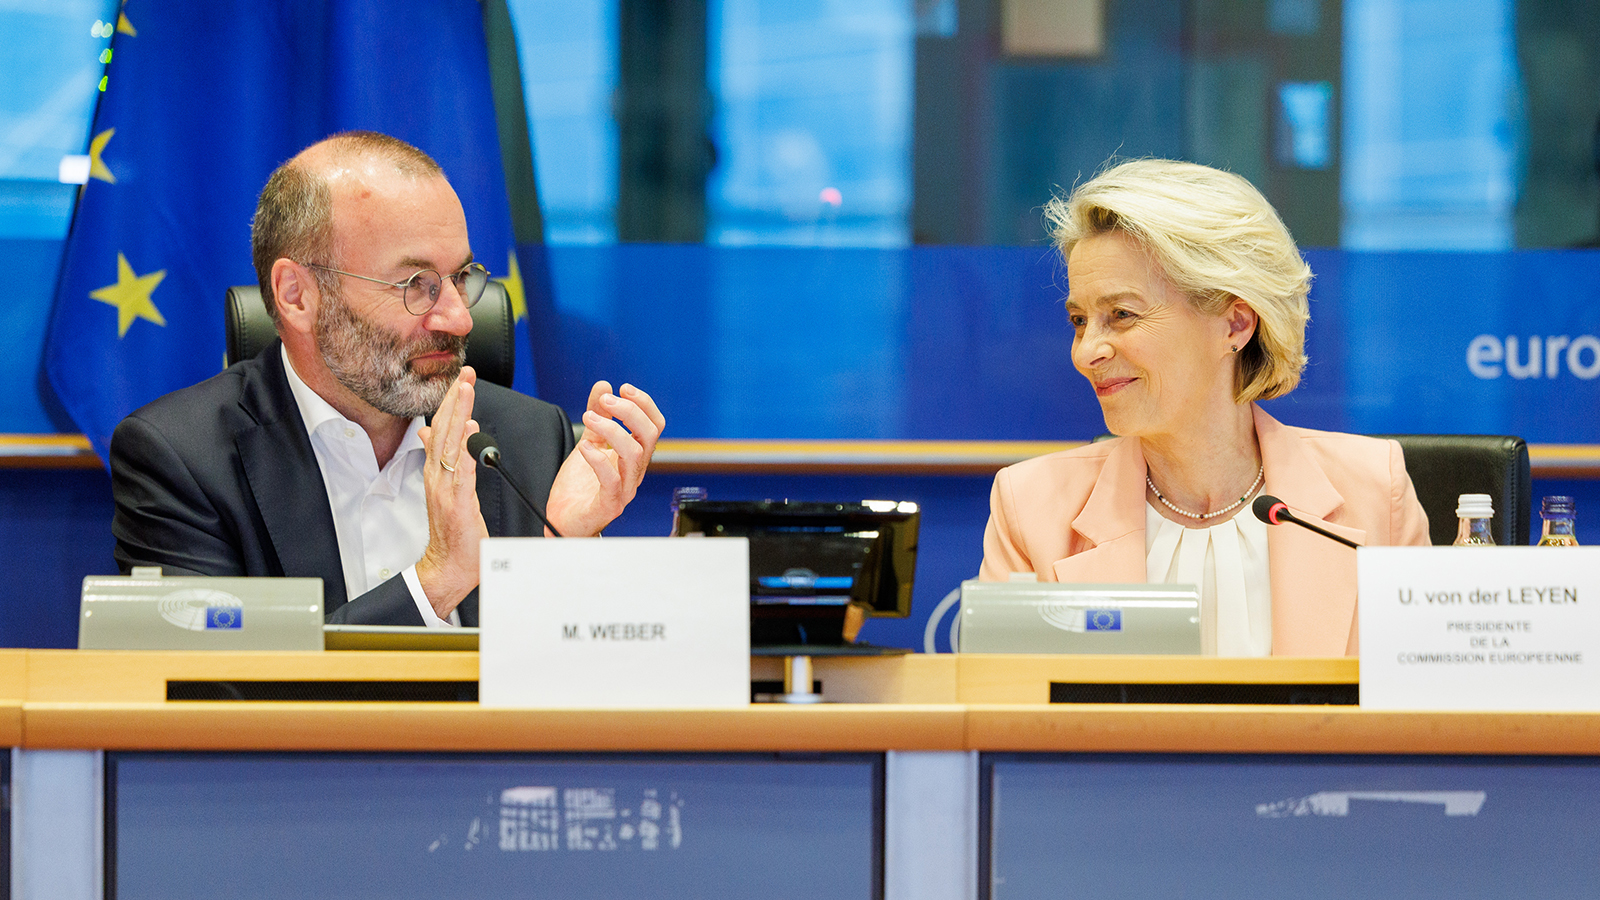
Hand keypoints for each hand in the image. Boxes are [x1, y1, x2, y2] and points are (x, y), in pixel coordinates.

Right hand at [414, 366, 488, 616]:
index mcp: (436, 472)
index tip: (460, 378)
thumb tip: (428, 434)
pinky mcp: (456, 503)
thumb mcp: (446, 490)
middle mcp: (437, 476)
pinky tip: (470, 429)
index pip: (440, 429)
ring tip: (466, 388)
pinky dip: (465, 448)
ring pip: (450, 444)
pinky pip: (461, 471)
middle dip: (455, 399)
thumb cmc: (452, 533)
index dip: (450, 402)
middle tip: (466, 372)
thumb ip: (438, 462)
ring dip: (458, 414)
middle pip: (443, 429)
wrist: (447, 567)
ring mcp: (445, 489)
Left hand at [546, 381, 665, 536]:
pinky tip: (584, 447)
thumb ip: (597, 416)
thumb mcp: (587, 442)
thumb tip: (604, 386)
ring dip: (612, 430)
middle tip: (606, 400)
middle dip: (630, 412)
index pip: (654, 426)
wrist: (564, 522)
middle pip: (649, 436)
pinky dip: (597, 460)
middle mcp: (634, 472)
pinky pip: (611, 480)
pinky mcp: (609, 505)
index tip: (623, 389)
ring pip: (634, 454)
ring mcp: (625, 490)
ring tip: (589, 418)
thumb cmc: (580, 487)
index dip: (643, 404)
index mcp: (634, 456)